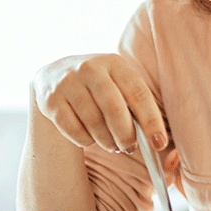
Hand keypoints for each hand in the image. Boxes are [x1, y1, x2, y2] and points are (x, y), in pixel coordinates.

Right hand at [31, 54, 167, 153]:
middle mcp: (90, 68)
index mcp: (114, 63)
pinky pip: (73, 129)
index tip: (159, 144)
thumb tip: (156, 140)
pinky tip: (90, 138)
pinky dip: (85, 140)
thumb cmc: (98, 87)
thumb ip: (135, 105)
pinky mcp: (51, 99)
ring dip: (106, 141)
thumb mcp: (117, 84)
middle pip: (114, 109)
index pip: (138, 93)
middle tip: (129, 147)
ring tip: (111, 145)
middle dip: (126, 135)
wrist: (53, 76)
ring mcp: (68, 82)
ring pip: (93, 122)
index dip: (151, 121)